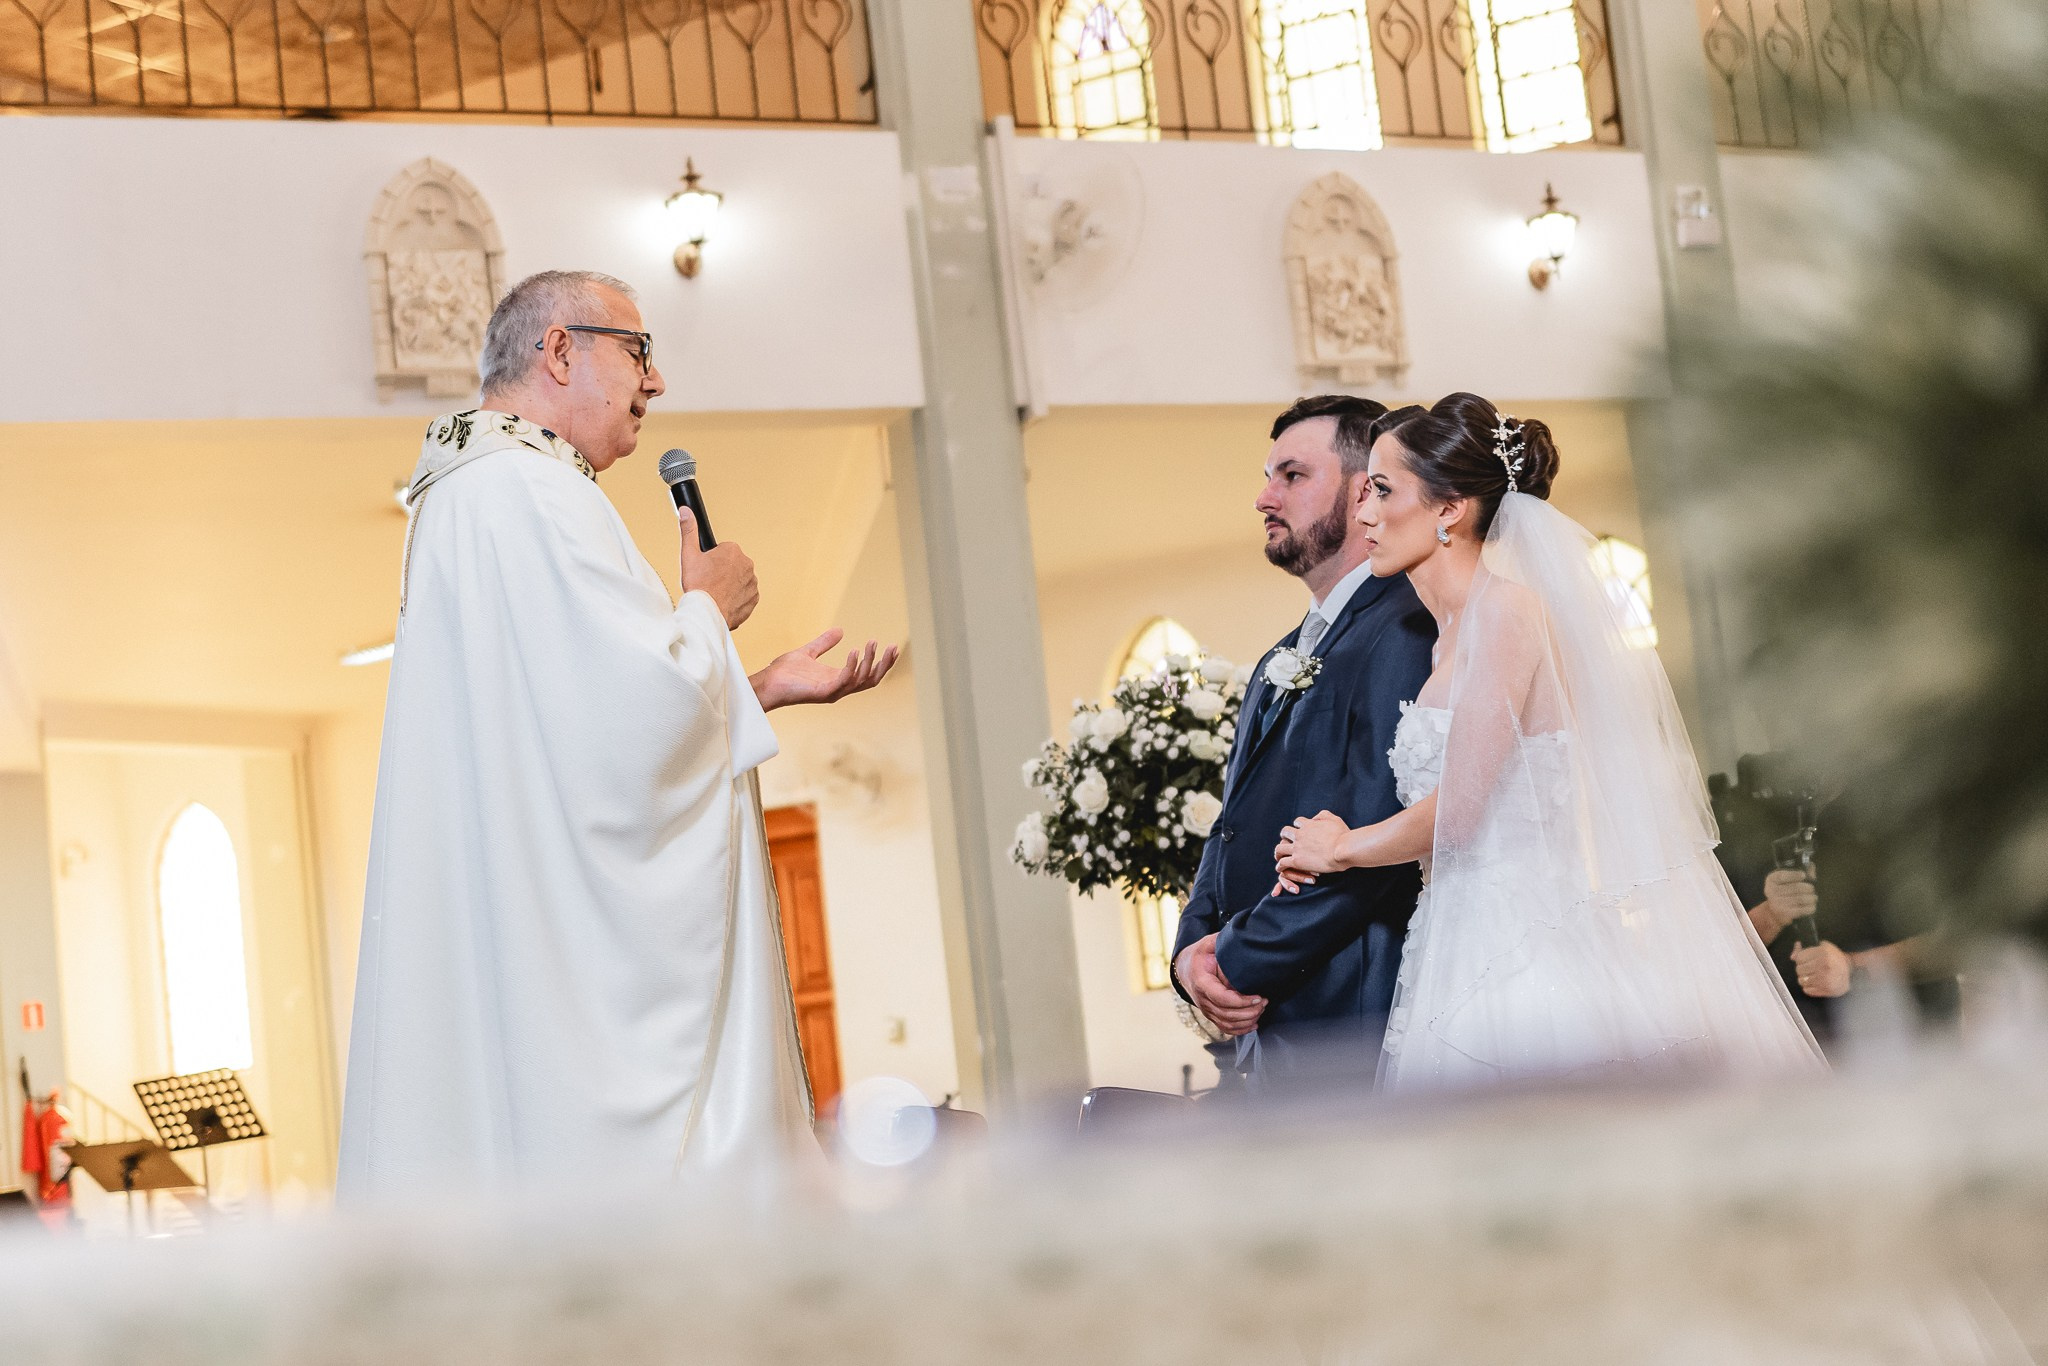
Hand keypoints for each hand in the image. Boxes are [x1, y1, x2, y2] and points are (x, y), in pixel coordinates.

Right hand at [678, 507, 757, 629]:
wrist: (707, 613)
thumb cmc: (699, 586)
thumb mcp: (689, 555)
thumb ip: (688, 530)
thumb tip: (685, 511)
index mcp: (733, 550)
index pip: (723, 551)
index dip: (711, 560)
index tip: (705, 570)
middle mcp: (747, 564)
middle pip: (731, 565)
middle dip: (721, 571)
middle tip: (708, 581)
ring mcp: (752, 582)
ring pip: (739, 579)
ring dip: (729, 585)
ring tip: (715, 592)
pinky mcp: (754, 598)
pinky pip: (745, 595)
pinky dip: (736, 598)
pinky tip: (724, 601)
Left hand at [750, 629, 900, 710]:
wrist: (766, 682)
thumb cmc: (784, 672)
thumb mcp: (809, 652)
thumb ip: (825, 643)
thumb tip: (840, 630)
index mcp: (838, 679)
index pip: (868, 674)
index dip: (881, 662)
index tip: (891, 647)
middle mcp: (839, 687)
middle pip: (871, 680)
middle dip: (884, 664)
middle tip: (892, 647)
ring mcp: (832, 691)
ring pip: (861, 681)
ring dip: (870, 662)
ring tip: (872, 643)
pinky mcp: (822, 693)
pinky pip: (843, 681)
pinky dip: (851, 667)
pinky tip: (854, 651)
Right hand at [1174, 933, 1264, 1036]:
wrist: (1185, 969)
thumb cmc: (1200, 955)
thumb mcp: (1208, 944)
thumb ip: (1222, 943)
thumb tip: (1242, 941)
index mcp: (1202, 982)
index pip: (1222, 998)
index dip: (1242, 1001)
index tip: (1258, 996)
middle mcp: (1202, 999)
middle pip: (1227, 1014)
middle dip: (1249, 1011)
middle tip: (1264, 1002)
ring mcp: (1206, 1009)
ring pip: (1227, 1023)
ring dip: (1247, 1020)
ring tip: (1261, 1009)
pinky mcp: (1211, 1015)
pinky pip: (1225, 1028)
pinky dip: (1240, 1029)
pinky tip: (1253, 1024)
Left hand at [1275, 810, 1349, 881]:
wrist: (1343, 849)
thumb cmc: (1343, 836)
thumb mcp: (1334, 819)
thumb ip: (1323, 815)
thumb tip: (1315, 818)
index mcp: (1309, 825)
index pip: (1297, 822)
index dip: (1298, 827)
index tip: (1300, 832)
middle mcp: (1300, 835)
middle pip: (1285, 832)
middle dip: (1285, 836)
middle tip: (1286, 842)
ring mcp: (1297, 848)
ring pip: (1279, 848)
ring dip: (1278, 852)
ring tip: (1279, 856)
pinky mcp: (1297, 861)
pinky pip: (1283, 863)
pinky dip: (1280, 866)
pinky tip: (1280, 868)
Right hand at [1759, 869, 1817, 939]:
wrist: (1774, 911)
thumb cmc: (1783, 891)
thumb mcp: (1786, 880)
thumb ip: (1799, 872)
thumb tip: (1811, 866)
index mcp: (1771, 880)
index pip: (1782, 876)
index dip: (1794, 875)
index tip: (1803, 875)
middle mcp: (1772, 891)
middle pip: (1794, 888)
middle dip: (1807, 888)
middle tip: (1812, 889)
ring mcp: (1778, 903)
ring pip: (1800, 899)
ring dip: (1811, 898)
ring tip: (1814, 897)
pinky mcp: (1785, 913)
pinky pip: (1801, 909)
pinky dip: (1810, 907)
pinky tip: (1812, 905)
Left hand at [1791, 940, 1851, 997]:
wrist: (1853, 972)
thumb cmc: (1835, 959)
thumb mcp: (1822, 948)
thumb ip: (1804, 950)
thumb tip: (1792, 956)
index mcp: (1823, 954)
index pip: (1799, 958)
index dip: (1801, 959)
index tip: (1806, 960)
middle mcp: (1824, 967)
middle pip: (1799, 970)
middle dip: (1802, 969)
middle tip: (1810, 968)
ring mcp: (1825, 980)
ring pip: (1801, 981)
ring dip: (1805, 979)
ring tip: (1813, 976)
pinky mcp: (1827, 990)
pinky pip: (1807, 990)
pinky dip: (1809, 987)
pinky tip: (1816, 983)